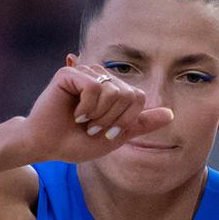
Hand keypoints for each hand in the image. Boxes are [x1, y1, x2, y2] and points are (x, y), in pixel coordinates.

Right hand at [20, 64, 174, 163]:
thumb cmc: (77, 142)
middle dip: (112, 119)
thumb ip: (141, 124)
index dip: (126, 120)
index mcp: (114, 90)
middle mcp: (101, 77)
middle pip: (128, 94)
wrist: (48, 146)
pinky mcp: (70, 73)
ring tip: (83, 121)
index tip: (107, 133)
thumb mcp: (116, 136)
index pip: (138, 98)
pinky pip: (95, 87)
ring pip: (113, 90)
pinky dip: (87, 107)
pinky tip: (74, 113)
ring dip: (99, 115)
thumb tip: (171, 114)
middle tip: (92, 127)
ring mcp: (85, 72)